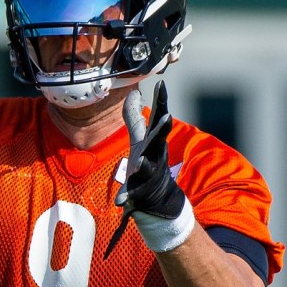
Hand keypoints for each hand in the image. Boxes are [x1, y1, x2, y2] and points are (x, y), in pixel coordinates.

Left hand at [104, 80, 193, 257]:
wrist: (156, 195)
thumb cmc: (148, 159)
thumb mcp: (140, 136)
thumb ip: (134, 115)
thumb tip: (133, 92)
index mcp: (154, 140)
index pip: (158, 118)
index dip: (160, 101)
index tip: (162, 84)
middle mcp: (155, 155)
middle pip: (159, 140)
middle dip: (162, 129)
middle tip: (166, 117)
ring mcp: (149, 174)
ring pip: (147, 168)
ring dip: (144, 165)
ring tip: (139, 162)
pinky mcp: (139, 191)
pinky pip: (132, 194)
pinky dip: (126, 197)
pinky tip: (120, 201)